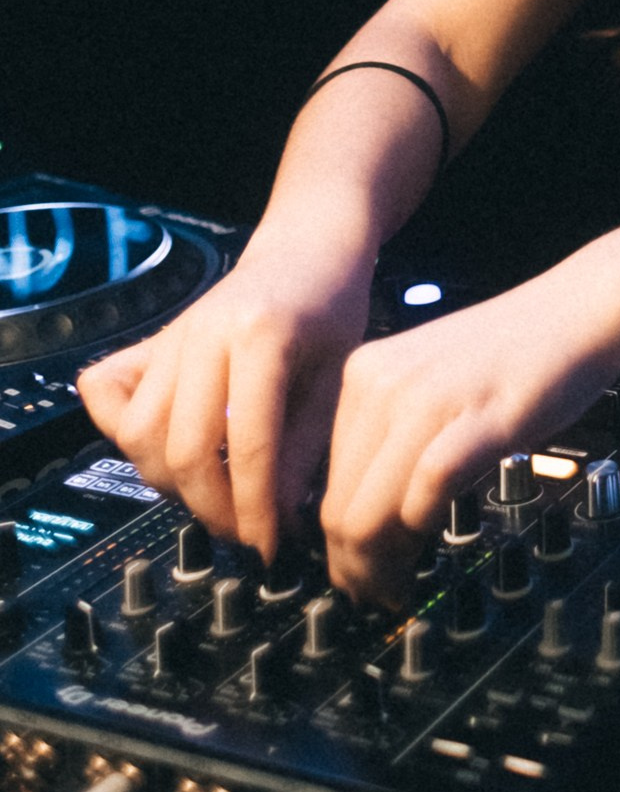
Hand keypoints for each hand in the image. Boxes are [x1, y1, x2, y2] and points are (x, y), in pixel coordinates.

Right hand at [77, 231, 373, 561]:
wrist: (305, 248)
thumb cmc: (332, 306)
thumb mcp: (339, 374)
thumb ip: (308, 444)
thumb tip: (278, 516)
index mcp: (262, 335)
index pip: (249, 442)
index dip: (258, 506)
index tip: (271, 544)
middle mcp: (204, 333)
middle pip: (182, 448)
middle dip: (213, 507)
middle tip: (246, 531)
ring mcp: (171, 336)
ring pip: (139, 433)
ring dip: (171, 483)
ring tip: (216, 499)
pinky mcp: (150, 342)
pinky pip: (108, 395)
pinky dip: (126, 433)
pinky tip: (166, 451)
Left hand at [320, 258, 619, 605]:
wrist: (579, 307)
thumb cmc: (516, 353)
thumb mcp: (430, 384)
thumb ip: (394, 435)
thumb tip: (370, 513)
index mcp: (363, 375)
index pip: (325, 482)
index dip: (335, 544)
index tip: (354, 572)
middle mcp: (380, 384)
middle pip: (338, 509)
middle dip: (353, 568)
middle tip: (376, 596)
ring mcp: (425, 401)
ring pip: (368, 513)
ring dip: (381, 568)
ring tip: (398, 589)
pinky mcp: (475, 418)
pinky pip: (426, 493)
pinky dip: (422, 535)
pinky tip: (433, 549)